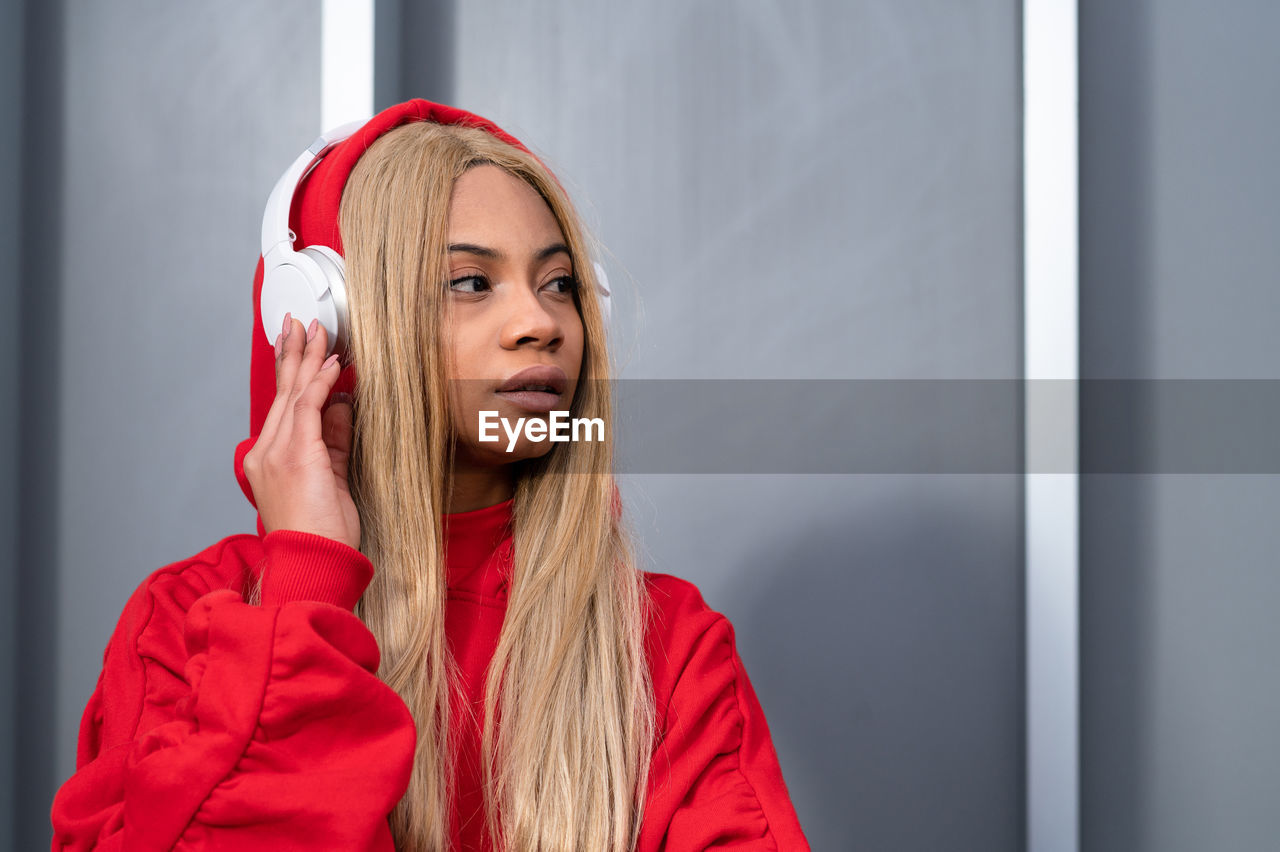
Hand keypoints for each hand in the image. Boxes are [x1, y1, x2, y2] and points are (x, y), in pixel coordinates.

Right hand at [242, 313, 360, 549]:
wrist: (313, 564)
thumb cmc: (321, 535)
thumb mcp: (331, 479)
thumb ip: (333, 441)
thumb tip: (341, 405)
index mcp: (268, 459)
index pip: (282, 405)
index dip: (291, 371)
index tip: (298, 346)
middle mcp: (266, 452)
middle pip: (282, 391)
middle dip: (294, 353)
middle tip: (301, 324)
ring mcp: (277, 453)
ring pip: (293, 393)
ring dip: (308, 359)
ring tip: (318, 332)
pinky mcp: (296, 456)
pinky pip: (308, 408)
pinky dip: (321, 383)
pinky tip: (331, 365)